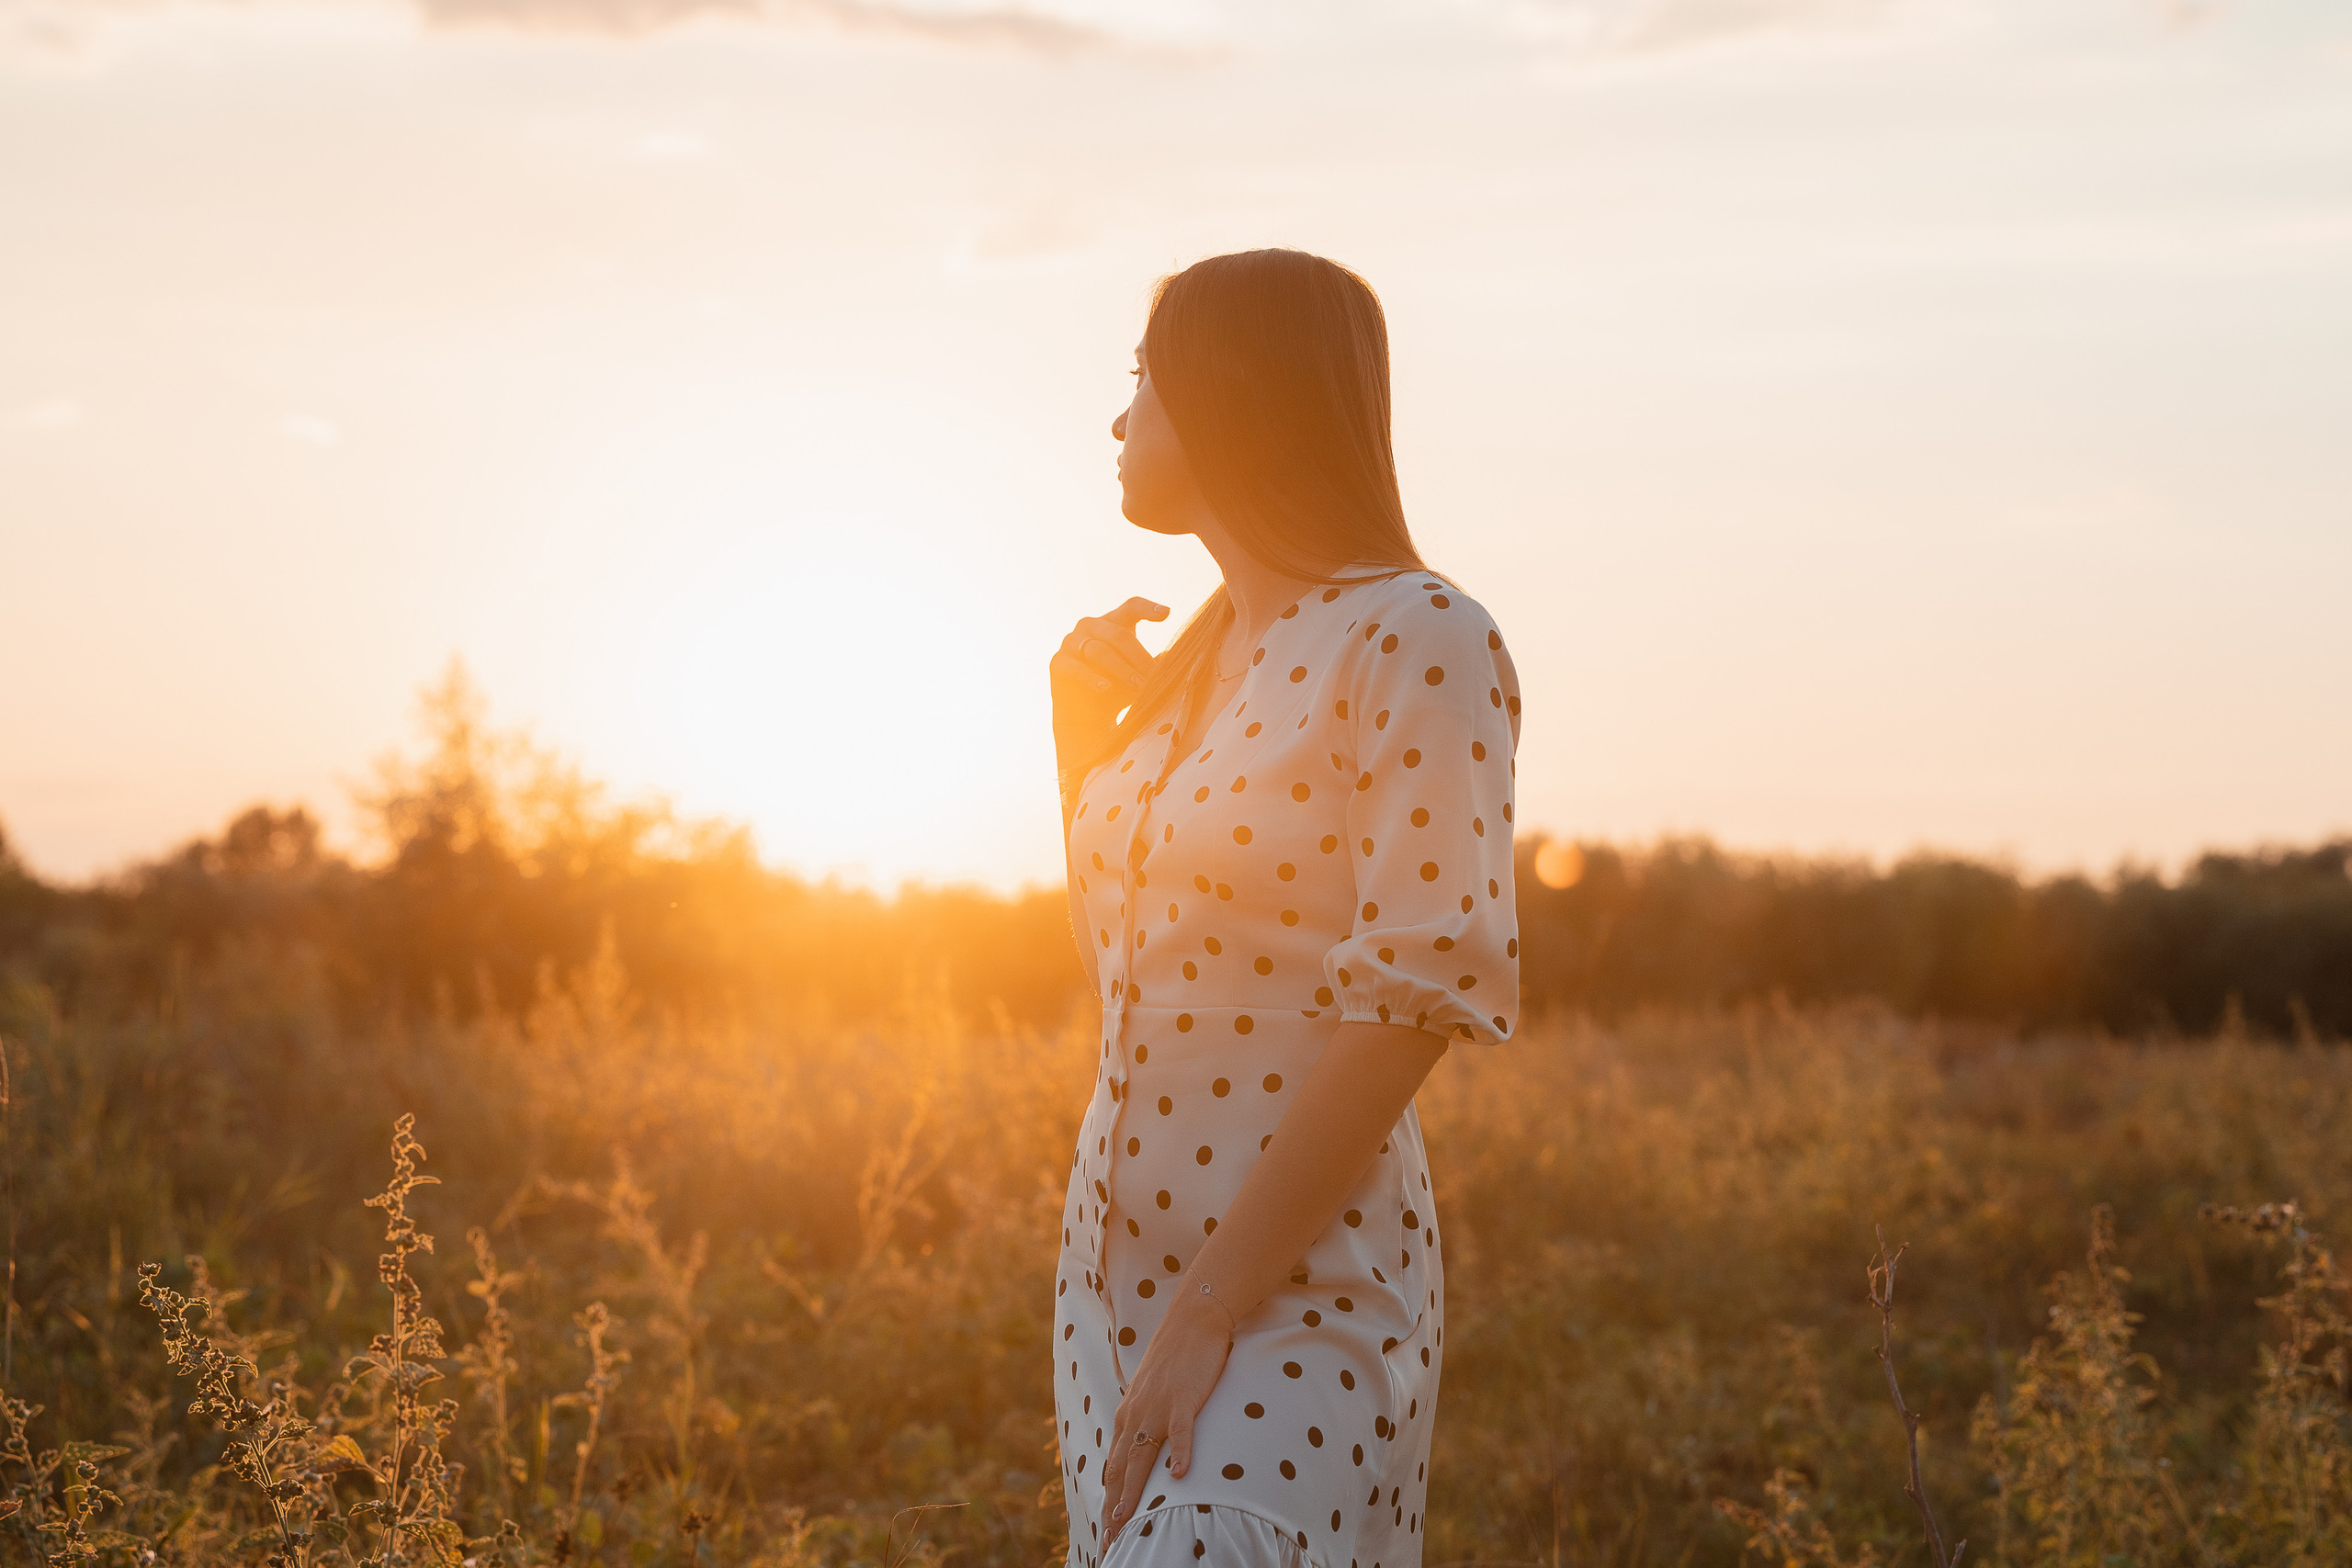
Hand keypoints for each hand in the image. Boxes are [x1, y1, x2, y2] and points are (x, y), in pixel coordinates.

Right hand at [1051, 597, 1168, 772]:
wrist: (1087, 715)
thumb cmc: (1118, 689)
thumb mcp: (1140, 673)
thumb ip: (1157, 662)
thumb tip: (1184, 656)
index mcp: (1112, 622)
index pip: (1130, 607)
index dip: (1147, 608)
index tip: (1166, 614)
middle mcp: (1090, 626)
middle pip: (1118, 634)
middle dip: (1139, 658)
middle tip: (1155, 677)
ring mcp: (1071, 642)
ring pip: (1099, 650)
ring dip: (1122, 670)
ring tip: (1139, 687)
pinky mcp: (1058, 663)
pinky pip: (1077, 668)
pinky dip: (1093, 679)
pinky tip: (1106, 689)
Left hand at [1098, 1292, 1231, 1545]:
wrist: (1192, 1320)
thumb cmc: (1176, 1358)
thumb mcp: (1152, 1393)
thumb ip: (1146, 1421)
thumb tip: (1145, 1448)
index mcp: (1128, 1417)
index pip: (1114, 1468)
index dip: (1109, 1501)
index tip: (1107, 1533)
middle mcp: (1136, 1416)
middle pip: (1121, 1470)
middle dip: (1114, 1508)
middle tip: (1110, 1542)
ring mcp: (1158, 1408)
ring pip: (1141, 1457)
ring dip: (1133, 1491)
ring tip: (1126, 1520)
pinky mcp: (1183, 1398)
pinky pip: (1180, 1431)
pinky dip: (1179, 1453)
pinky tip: (1180, 1476)